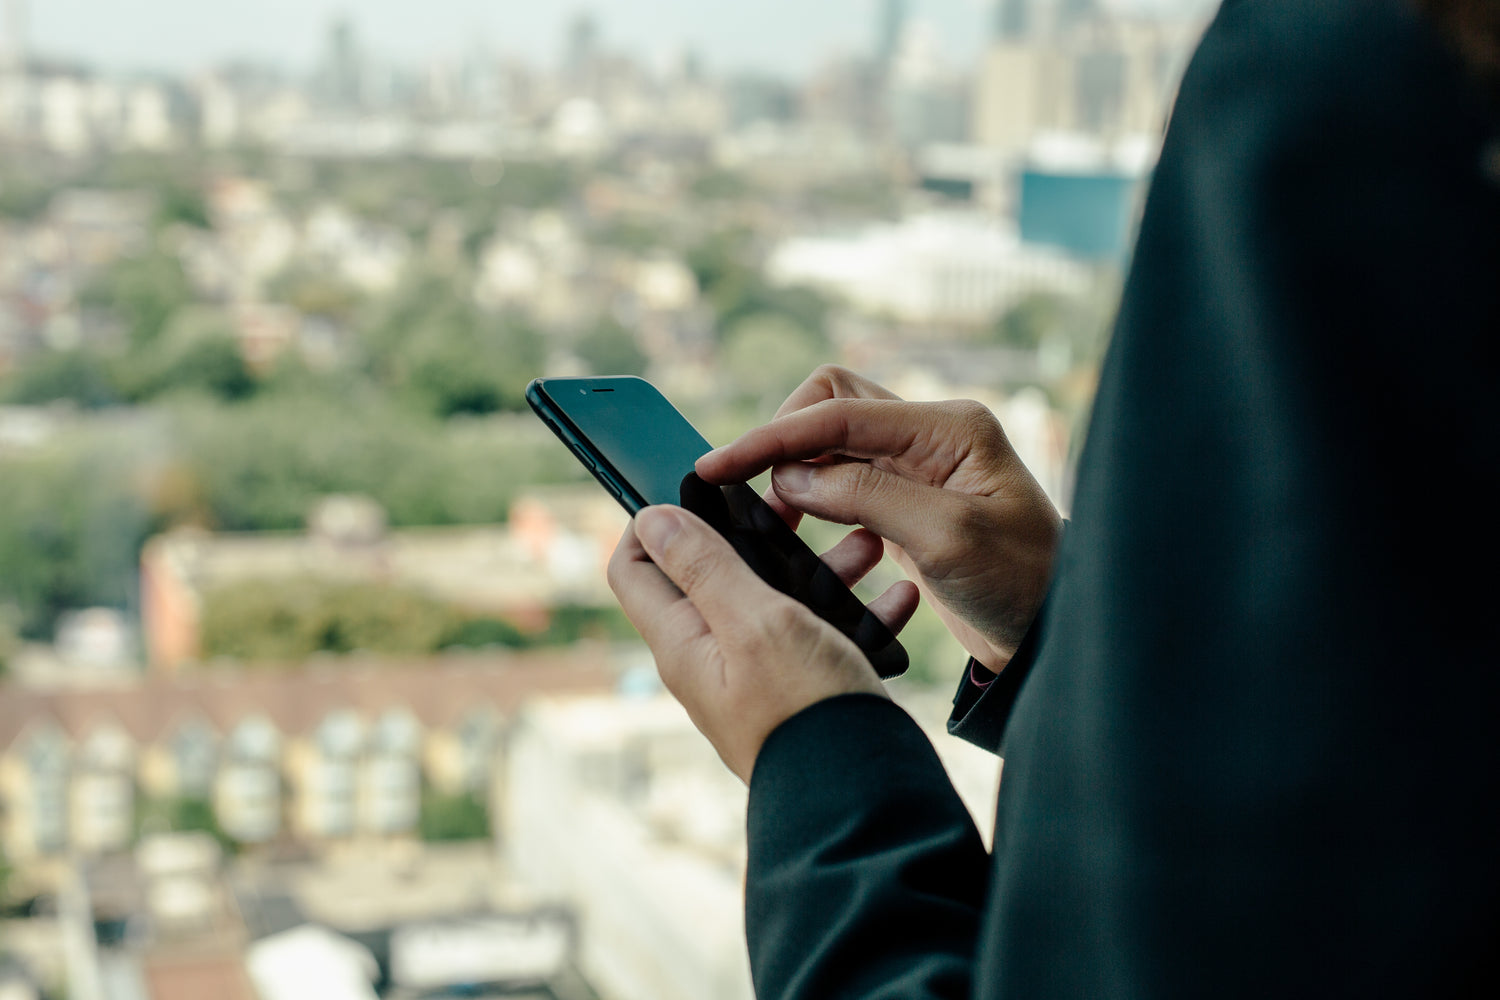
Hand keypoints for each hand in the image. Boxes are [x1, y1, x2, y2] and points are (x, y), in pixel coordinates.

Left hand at [609, 504, 917, 781]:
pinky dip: (858, 611)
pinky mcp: (805, 687)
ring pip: (780, 598)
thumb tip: (650, 518)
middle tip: (798, 504)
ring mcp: (759, 674)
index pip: (635, 567)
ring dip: (821, 565)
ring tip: (868, 544)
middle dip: (758, 531)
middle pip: (716, 572)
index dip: (655, 521)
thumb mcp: (752, 621)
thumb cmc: (803, 709)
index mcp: (683, 640)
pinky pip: (825, 633)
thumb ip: (703, 566)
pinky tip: (897, 598)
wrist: (863, 797)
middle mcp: (713, 657)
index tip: (699, 489)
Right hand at [696, 365, 1061, 672]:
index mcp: (949, 428)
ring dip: (796, 475)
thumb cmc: (1021, 584)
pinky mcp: (909, 504)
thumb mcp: (946, 539)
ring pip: (833, 444)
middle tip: (753, 498)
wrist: (1054, 635)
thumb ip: (867, 497)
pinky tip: (804, 537)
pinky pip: (845, 483)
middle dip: (784, 442)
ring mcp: (920, 469)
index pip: (839, 412)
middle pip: (831, 405)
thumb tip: (792, 478)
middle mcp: (932, 436)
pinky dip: (815, 501)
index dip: (771, 437)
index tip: (716, 466)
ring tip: (771, 525)